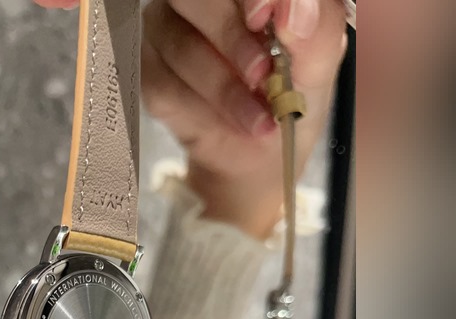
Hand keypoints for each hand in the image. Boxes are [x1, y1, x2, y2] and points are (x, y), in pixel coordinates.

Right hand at [142, 0, 346, 237]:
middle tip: (261, 74)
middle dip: (229, 35)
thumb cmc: (289, 96)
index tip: (264, 18)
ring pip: (181, 46)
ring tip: (259, 118)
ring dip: (224, 88)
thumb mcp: (319, 64)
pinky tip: (230, 125)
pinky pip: (165, 85)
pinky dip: (202, 111)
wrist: (259, 155)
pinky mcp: (149, 73)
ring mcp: (165, 32)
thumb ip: (317, 28)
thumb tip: (296, 10)